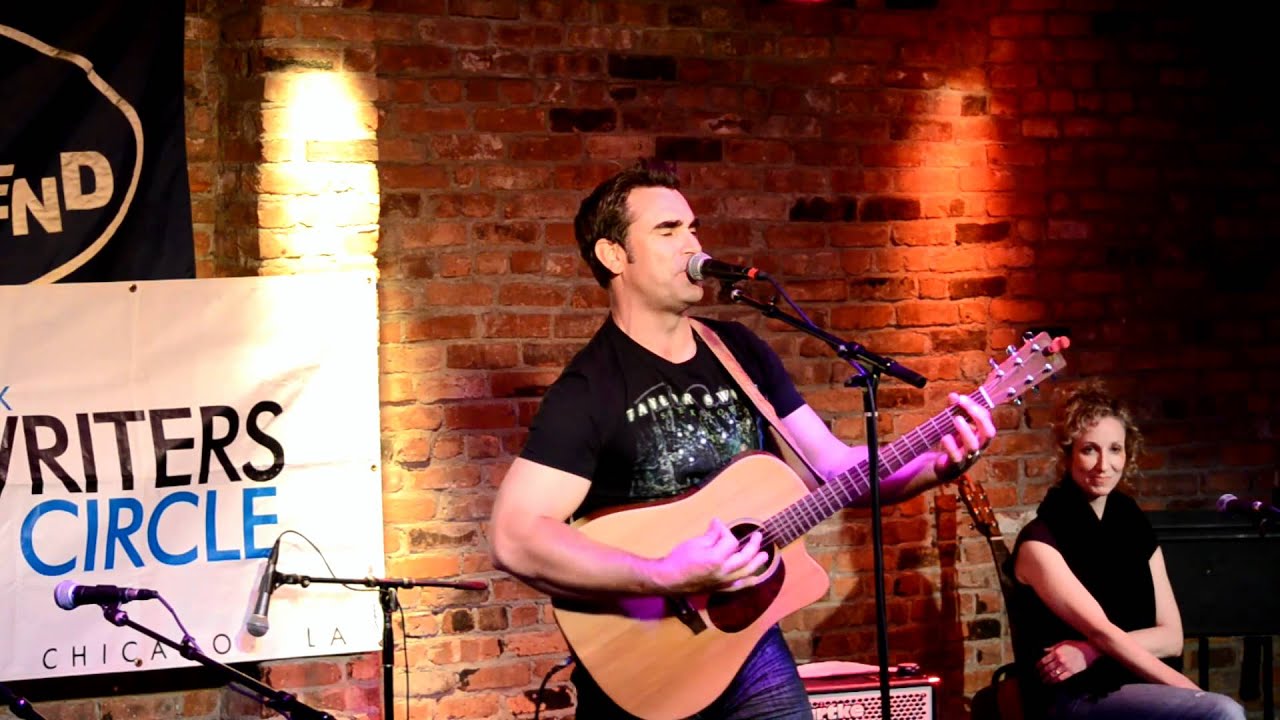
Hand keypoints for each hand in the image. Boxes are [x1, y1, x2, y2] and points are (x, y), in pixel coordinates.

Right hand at [650, 518, 768, 593]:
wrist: (669, 579)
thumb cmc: (679, 559)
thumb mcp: (695, 543)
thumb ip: (711, 535)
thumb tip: (719, 524)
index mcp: (716, 558)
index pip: (730, 541)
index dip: (725, 531)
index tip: (717, 525)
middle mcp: (724, 572)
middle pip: (745, 557)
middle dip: (753, 545)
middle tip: (758, 536)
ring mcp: (724, 582)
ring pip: (746, 573)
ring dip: (757, 563)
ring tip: (764, 555)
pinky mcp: (721, 588)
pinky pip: (739, 586)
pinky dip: (749, 582)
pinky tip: (755, 578)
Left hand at [934, 392, 996, 481]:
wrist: (938, 468)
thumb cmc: (950, 444)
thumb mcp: (952, 424)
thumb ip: (953, 409)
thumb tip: (954, 395)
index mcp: (980, 436)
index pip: (987, 420)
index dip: (977, 407)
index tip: (962, 398)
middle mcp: (978, 447)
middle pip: (988, 433)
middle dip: (979, 417)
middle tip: (963, 403)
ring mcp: (968, 458)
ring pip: (973, 446)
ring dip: (965, 430)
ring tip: (956, 419)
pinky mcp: (955, 467)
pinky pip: (956, 457)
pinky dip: (951, 446)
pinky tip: (945, 437)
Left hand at [1038, 640, 1098, 683]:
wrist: (1089, 650)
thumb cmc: (1076, 646)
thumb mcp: (1063, 643)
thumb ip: (1053, 648)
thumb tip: (1044, 650)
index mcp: (1057, 652)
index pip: (1044, 660)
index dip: (1039, 666)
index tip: (1037, 668)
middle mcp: (1060, 660)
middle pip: (1048, 668)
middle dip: (1042, 673)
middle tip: (1039, 676)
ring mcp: (1066, 666)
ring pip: (1053, 674)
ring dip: (1047, 679)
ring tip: (1044, 680)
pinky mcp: (1072, 672)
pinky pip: (1061, 678)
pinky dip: (1055, 681)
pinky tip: (1052, 682)